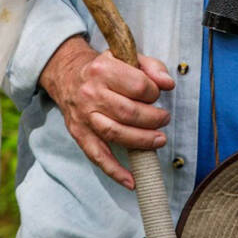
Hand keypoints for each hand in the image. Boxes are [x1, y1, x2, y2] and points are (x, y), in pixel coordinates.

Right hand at [39, 35, 174, 188]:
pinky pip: (97, 156)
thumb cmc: (104, 67)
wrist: (68, 74)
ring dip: (141, 141)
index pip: (138, 85)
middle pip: (128, 112)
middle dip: (153, 119)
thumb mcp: (126, 56)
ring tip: (158, 140)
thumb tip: (168, 84)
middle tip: (164, 119)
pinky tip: (131, 180)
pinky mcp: (79, 133)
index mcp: (103, 69)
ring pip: (115, 134)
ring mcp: (84, 115)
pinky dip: (115, 171)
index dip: (154, 92)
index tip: (158, 94)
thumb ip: (151, 67)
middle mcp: (91, 93)